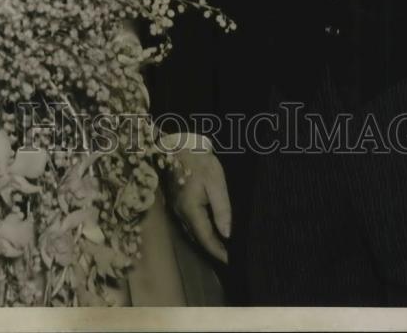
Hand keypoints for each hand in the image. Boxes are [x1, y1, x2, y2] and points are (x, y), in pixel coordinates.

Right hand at [166, 139, 230, 263]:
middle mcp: (180, 213)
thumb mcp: (215, 182)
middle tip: (228, 257)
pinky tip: (207, 230)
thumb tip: (227, 234)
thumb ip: (221, 209)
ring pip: (192, 231)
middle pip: (197, 238)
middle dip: (212, 249)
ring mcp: (176, 208)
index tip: (230, 261)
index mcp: (191, 210)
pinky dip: (199, 231)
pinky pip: (188, 223)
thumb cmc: (199, 162)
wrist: (178, 145)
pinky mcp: (176, 202)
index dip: (218, 252)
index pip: (205, 238)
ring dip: (205, 241)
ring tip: (220, 248)